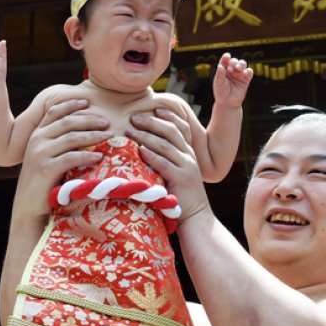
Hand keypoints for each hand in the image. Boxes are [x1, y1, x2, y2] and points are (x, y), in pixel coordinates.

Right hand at [13, 99, 110, 222]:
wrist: (28, 205)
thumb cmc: (43, 182)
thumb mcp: (46, 157)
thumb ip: (58, 144)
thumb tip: (84, 132)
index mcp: (36, 134)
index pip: (54, 112)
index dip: (71, 104)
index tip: (87, 102)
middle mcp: (36, 140)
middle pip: (67, 122)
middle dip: (89, 120)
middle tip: (107, 122)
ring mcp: (40, 154)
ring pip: (71, 137)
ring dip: (93, 135)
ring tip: (109, 136)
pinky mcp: (46, 168)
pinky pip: (70, 158)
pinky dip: (86, 156)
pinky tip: (99, 157)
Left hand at [128, 108, 209, 223]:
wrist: (195, 216)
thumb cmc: (179, 196)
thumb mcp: (175, 174)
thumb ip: (165, 161)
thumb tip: (143, 150)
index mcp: (188, 153)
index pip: (181, 128)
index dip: (169, 116)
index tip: (154, 108)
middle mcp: (189, 156)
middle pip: (171, 132)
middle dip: (151, 122)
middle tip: (134, 118)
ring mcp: (187, 167)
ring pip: (165, 145)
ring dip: (146, 136)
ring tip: (130, 131)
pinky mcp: (181, 179)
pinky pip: (164, 163)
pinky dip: (152, 155)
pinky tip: (140, 150)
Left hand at [213, 52, 252, 108]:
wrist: (228, 103)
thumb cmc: (221, 93)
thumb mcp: (218, 84)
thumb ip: (219, 75)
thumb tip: (220, 66)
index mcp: (223, 70)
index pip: (225, 60)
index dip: (226, 57)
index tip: (227, 56)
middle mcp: (231, 70)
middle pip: (234, 61)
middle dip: (233, 62)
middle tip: (231, 69)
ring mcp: (239, 74)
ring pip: (242, 64)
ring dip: (241, 64)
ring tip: (238, 69)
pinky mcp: (246, 79)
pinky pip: (249, 72)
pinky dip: (248, 70)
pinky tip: (245, 73)